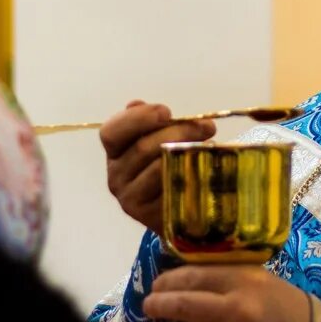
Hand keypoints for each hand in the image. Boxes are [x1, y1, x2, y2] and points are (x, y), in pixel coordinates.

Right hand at [100, 100, 215, 233]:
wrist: (178, 209)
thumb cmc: (167, 164)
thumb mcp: (157, 139)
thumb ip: (150, 122)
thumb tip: (135, 104)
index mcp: (114, 153)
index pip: (111, 132)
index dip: (138, 119)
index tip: (167, 112)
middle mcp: (116, 177)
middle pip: (142, 148)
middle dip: (178, 131)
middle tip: (206, 126)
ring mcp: (131, 199)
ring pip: (158, 168)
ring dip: (186, 152)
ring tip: (209, 144)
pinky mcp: (151, 217)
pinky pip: (172, 190)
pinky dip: (190, 175)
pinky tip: (205, 166)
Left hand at [143, 265, 310, 321]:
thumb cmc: (287, 310)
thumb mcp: (260, 282)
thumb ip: (226, 278)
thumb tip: (184, 278)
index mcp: (244, 279)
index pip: (194, 275)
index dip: (169, 280)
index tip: (158, 284)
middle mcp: (236, 306)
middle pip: (183, 304)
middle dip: (159, 304)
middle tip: (149, 305)